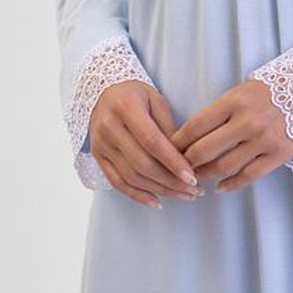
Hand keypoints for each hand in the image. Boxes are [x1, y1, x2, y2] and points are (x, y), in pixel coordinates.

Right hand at [88, 80, 204, 208]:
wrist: (103, 92)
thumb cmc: (135, 94)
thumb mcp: (156, 99)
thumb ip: (169, 126)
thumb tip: (184, 157)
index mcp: (126, 107)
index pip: (152, 141)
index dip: (173, 162)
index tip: (192, 177)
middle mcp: (109, 127)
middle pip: (142, 164)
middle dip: (170, 181)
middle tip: (194, 190)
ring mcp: (101, 145)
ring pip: (131, 177)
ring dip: (159, 190)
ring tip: (183, 195)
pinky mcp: (98, 157)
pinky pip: (118, 183)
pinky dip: (138, 195)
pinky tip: (157, 201)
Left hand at [168, 80, 292, 192]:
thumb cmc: (269, 92)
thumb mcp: (242, 92)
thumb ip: (219, 112)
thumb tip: (190, 137)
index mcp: (235, 100)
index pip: (196, 125)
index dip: (178, 141)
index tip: (169, 149)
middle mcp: (248, 121)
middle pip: (205, 150)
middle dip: (187, 162)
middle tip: (180, 166)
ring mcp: (264, 140)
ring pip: (224, 167)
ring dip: (206, 174)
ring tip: (198, 175)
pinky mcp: (279, 155)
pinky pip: (248, 177)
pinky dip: (230, 185)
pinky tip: (220, 186)